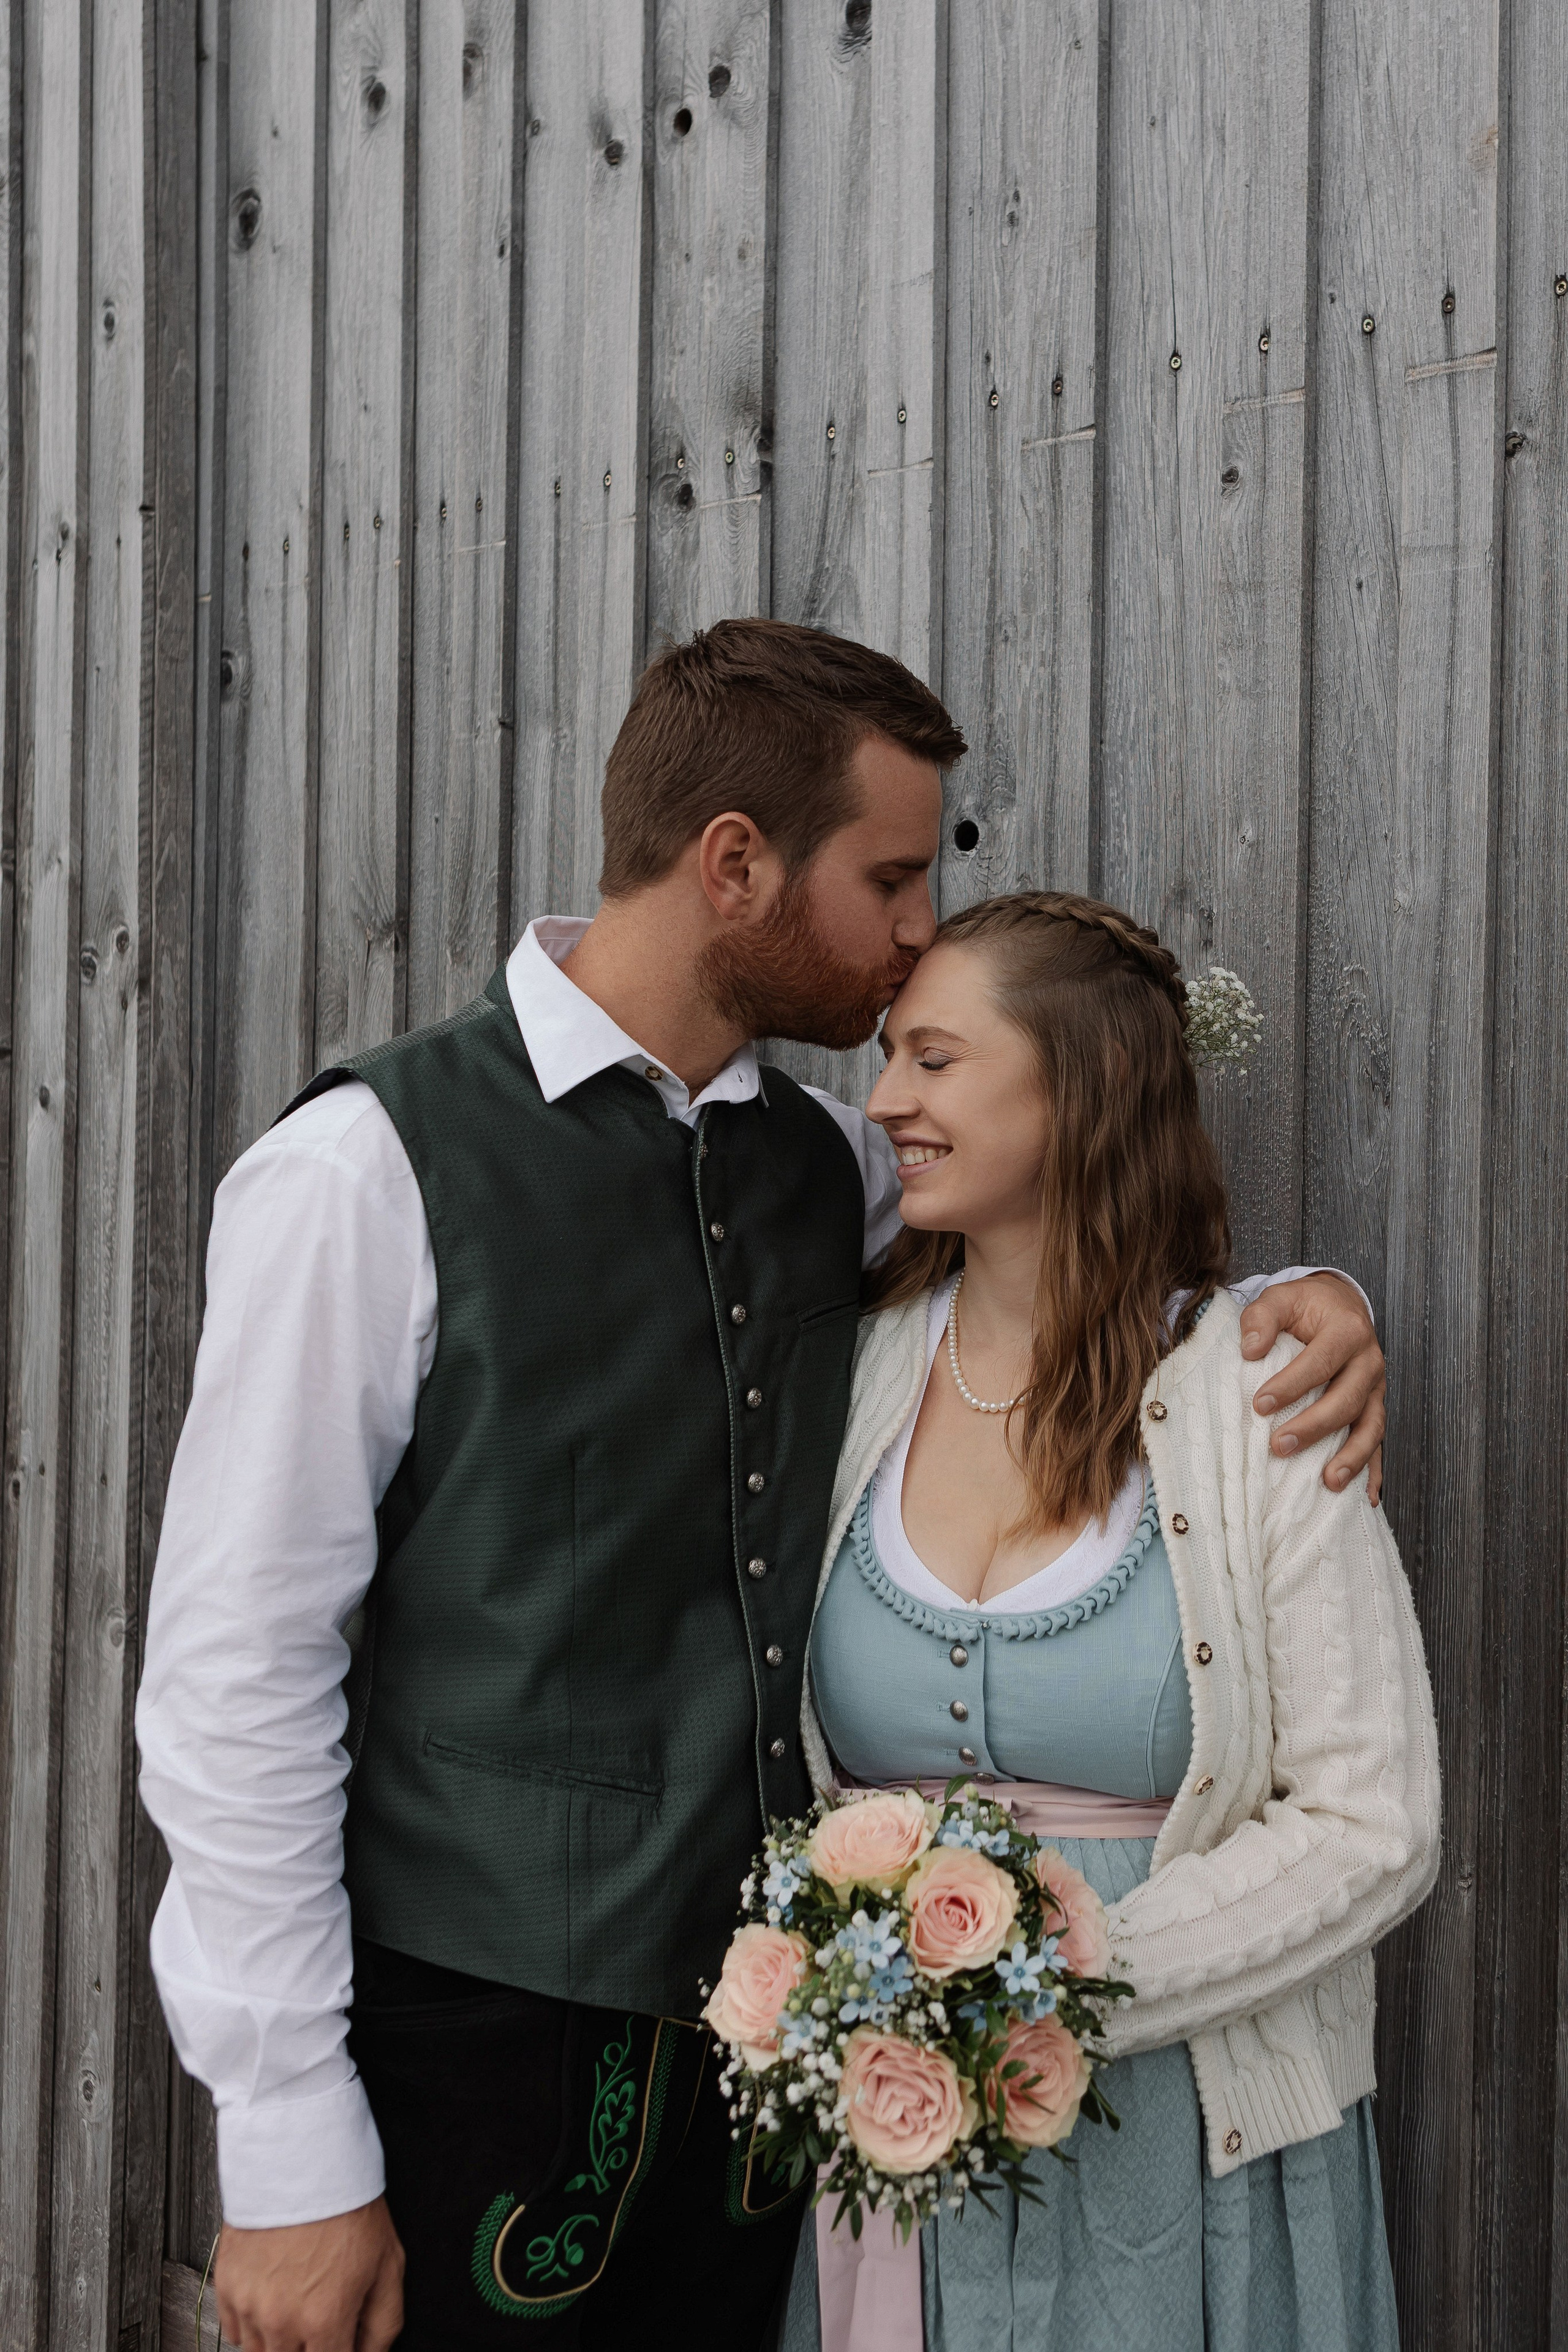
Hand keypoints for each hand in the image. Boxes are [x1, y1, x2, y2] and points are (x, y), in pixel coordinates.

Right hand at [214, 2196, 403, 2351]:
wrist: (302, 2160)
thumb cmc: (345, 2205)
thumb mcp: (388, 2264)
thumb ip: (383, 2324)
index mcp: (324, 2320)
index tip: (341, 2341)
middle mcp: (282, 2321)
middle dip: (311, 2347)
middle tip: (321, 2318)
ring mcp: (249, 2306)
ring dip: (281, 2341)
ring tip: (299, 2303)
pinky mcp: (226, 2287)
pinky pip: (235, 2333)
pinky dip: (253, 2326)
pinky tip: (274, 2298)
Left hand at [1238, 1273, 1385, 1505]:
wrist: (1341, 1307)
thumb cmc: (1306, 1306)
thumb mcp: (1282, 1297)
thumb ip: (1262, 1316)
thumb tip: (1249, 1349)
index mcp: (1348, 1331)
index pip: (1320, 1362)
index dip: (1291, 1385)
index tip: (1259, 1405)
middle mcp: (1369, 1362)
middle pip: (1347, 1400)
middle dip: (1313, 1427)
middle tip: (1278, 1446)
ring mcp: (1376, 1389)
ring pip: (1371, 1427)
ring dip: (1352, 1457)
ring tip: (1329, 1482)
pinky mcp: (1375, 1409)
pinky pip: (1378, 1443)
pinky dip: (1374, 1471)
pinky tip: (1366, 1497)